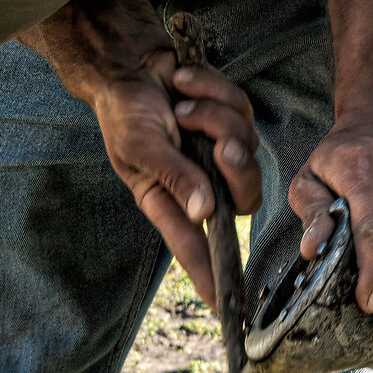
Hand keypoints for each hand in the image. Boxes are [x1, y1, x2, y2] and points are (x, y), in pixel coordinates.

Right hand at [87, 58, 261, 310]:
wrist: (132, 63)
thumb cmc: (126, 111)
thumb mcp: (140, 146)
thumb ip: (173, 177)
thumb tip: (203, 211)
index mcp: (169, 199)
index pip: (195, 246)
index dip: (209, 276)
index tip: (225, 308)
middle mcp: (201, 181)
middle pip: (245, 196)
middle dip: (238, 168)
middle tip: (220, 145)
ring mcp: (220, 151)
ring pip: (247, 146)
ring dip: (213, 117)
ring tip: (182, 103)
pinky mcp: (233, 119)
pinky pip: (243, 109)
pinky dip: (213, 91)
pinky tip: (186, 83)